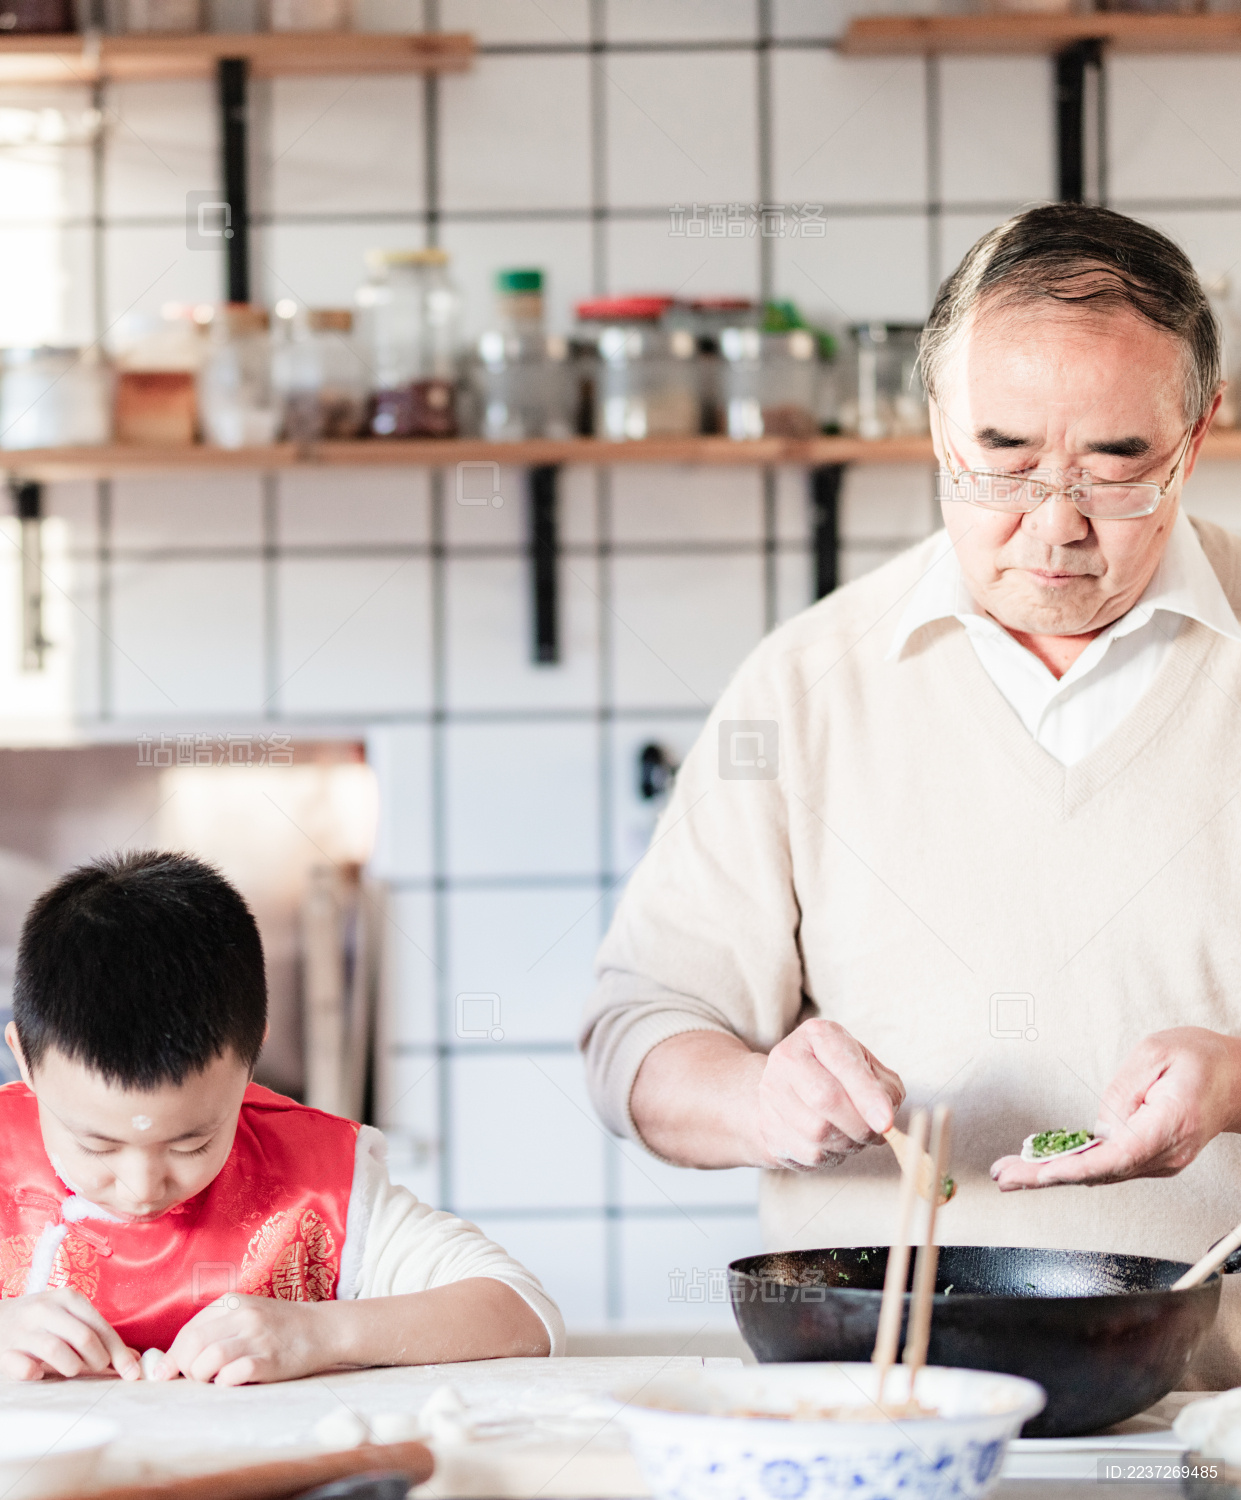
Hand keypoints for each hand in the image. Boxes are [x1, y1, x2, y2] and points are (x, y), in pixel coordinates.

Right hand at [0, 1289, 139, 1381]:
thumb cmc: (41, 1321)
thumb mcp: (70, 1319)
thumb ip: (99, 1336)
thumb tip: (134, 1360)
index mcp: (67, 1298)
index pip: (100, 1327)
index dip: (119, 1352)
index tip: (132, 1373)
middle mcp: (45, 1309)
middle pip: (84, 1338)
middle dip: (98, 1360)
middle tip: (97, 1368)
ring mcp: (23, 1330)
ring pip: (57, 1351)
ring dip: (71, 1367)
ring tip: (71, 1369)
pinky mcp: (5, 1351)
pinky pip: (25, 1368)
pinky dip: (36, 1374)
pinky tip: (39, 1373)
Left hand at [158, 1294, 337, 1385]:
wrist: (322, 1328)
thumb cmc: (278, 1326)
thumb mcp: (245, 1315)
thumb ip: (213, 1330)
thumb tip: (171, 1361)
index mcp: (232, 1303)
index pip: (188, 1332)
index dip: (172, 1357)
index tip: (165, 1375)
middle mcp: (244, 1316)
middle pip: (193, 1344)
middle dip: (185, 1368)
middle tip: (194, 1379)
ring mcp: (258, 1337)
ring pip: (210, 1359)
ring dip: (203, 1377)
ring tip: (213, 1380)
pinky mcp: (271, 1360)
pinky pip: (235, 1374)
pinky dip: (225, 1383)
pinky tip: (232, 1382)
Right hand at [757, 1017, 904, 1168]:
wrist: (791, 1089)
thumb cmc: (839, 1075)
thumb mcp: (867, 1068)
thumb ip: (883, 1088)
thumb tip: (883, 1119)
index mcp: (817, 1034)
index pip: (843, 1064)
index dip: (867, 1096)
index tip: (886, 1122)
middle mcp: (787, 1057)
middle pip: (825, 1099)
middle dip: (859, 1124)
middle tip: (877, 1133)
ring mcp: (771, 1093)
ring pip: (816, 1132)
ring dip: (848, 1143)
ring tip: (857, 1137)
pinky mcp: (768, 1127)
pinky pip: (807, 1153)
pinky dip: (832, 1156)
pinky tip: (836, 1144)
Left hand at [991, 1027, 1240, 1190]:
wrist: (1236, 1079)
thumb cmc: (1201, 1059)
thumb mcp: (1156, 1053)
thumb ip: (1121, 1090)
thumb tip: (1096, 1126)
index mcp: (1171, 1124)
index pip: (1120, 1155)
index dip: (1079, 1166)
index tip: (1045, 1171)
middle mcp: (1165, 1153)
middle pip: (1100, 1172)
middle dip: (1047, 1176)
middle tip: (1005, 1176)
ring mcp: (1158, 1161)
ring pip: (1098, 1174)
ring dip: (1052, 1175)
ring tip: (1009, 1173)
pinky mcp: (1147, 1158)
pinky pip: (1105, 1166)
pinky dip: (1070, 1168)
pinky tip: (1039, 1168)